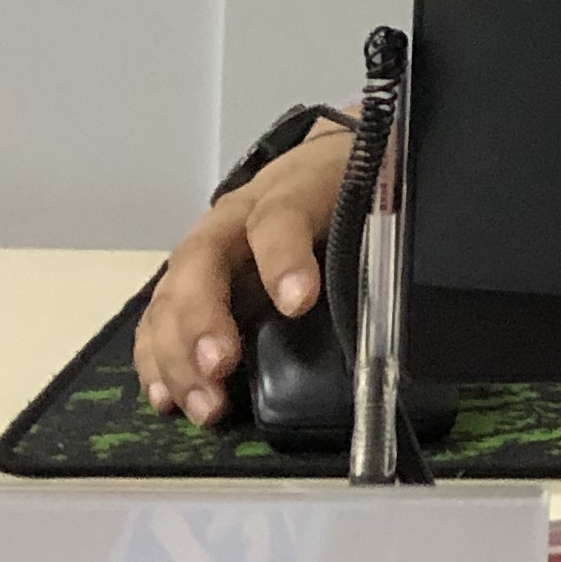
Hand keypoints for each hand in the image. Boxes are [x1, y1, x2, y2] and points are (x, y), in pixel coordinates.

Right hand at [132, 118, 355, 426]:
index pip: (281, 215)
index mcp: (292, 187)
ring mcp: (210, 249)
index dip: (283, 257)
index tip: (298, 302)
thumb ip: (383, 237)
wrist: (333, 157)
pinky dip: (158, 361)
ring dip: (178, 354)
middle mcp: (237, 217)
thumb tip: (403, 303)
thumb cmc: (357, 184)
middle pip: (203, 258)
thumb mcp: (380, 196)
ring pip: (173, 293)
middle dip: (204, 317)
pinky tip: (167, 398)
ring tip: (204, 404)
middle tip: (219, 367)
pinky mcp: (196, 282)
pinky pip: (160, 319)